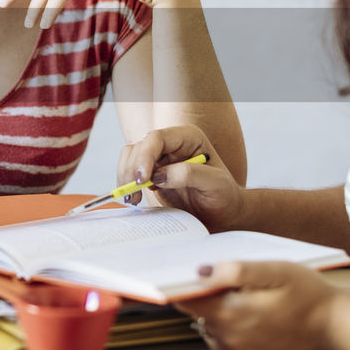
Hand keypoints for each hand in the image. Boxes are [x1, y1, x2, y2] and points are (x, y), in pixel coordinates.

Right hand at [119, 126, 244, 230]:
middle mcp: (171, 144)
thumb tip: (159, 176)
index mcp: (188, 137)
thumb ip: (190, 175)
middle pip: (139, 147)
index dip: (145, 156)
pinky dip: (126, 184)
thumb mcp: (216, 184)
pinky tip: (133, 198)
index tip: (141, 179)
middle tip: (133, 194)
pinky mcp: (152, 174)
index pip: (157, 138)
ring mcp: (160, 159)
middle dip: (132, 169)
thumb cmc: (224, 195)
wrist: (222, 212)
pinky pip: (130, 172)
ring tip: (132, 198)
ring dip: (125, 176)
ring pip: (130, 157)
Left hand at [177, 262, 339, 349]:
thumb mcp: (275, 271)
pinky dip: (232, 329)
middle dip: (206, 296)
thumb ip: (235, 271)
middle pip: (199, 313)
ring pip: (211, 328)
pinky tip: (254, 317)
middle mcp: (229, 340)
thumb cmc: (308, 295)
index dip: (181, 284)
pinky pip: (226, 343)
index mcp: (230, 314)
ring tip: (246, 298)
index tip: (181, 271)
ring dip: (219, 313)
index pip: (185, 300)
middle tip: (228, 279)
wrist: (337, 330)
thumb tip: (200, 272)